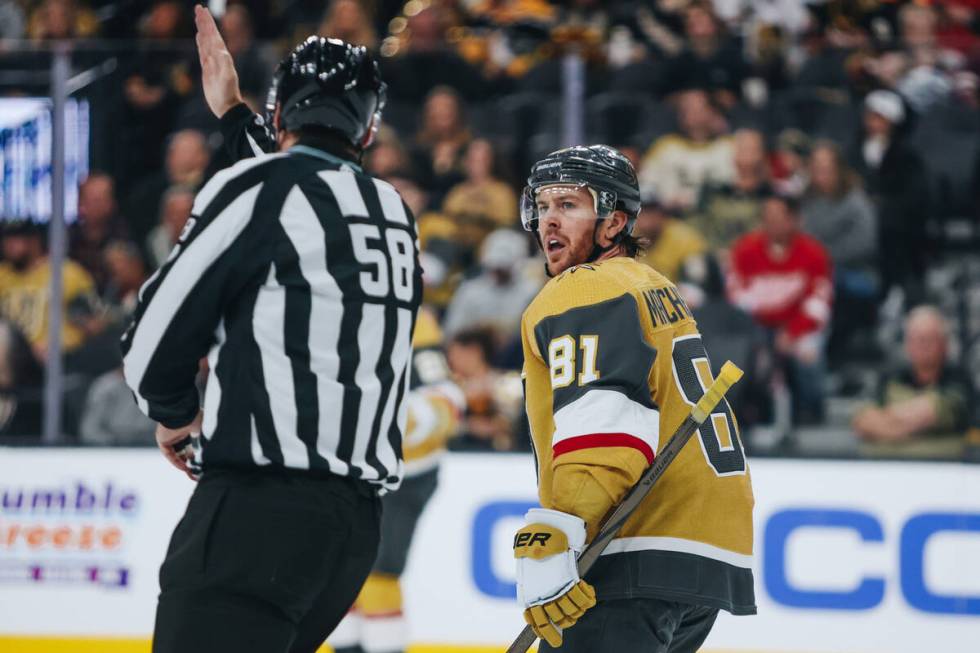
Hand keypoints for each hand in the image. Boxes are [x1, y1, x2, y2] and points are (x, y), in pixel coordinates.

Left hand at [156, 411, 202, 480]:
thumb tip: (216, 454)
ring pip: (177, 455)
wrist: (183, 413)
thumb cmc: (197, 418)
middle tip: (197, 474)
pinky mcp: (162, 440)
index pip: (193, 446)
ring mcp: (170, 437)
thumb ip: (208, 443)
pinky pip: (169, 454)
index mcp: (190, 429)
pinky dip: (176, 462)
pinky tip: (185, 468)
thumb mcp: (206, 432)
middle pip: (185, 453)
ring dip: (184, 465)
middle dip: (191, 464)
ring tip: (192, 475)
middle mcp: (180, 433)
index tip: (204, 465)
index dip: (198, 457)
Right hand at [194, 5, 242, 117]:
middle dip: (204, 21)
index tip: (202, 10)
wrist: (226, 106)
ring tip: (198, 18)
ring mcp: (212, 62)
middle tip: (198, 8)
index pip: (213, 34)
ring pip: (205, 41)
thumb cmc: (228, 93)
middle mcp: (217, 56)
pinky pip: (203, 51)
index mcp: (222, 56)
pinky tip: (199, 36)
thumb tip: (220, 50)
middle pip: (209, 34)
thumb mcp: (227, 78)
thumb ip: (224, 63)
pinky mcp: (207, 69)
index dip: (208, 22)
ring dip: (202, 29)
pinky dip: (201, 42)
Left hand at [515, 508, 595, 646]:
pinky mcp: (569, 580)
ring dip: (578, 610)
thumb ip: (535, 589)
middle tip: (571, 618)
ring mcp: (557, 589)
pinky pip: (583, 598)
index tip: (555, 639)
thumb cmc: (537, 551)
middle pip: (559, 620)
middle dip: (566, 622)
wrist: (544, 532)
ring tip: (579, 603)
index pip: (538, 623)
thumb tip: (537, 609)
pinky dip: (588, 597)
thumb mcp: (529, 573)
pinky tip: (588, 591)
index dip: (547, 633)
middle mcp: (544, 596)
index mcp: (531, 596)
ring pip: (573, 612)